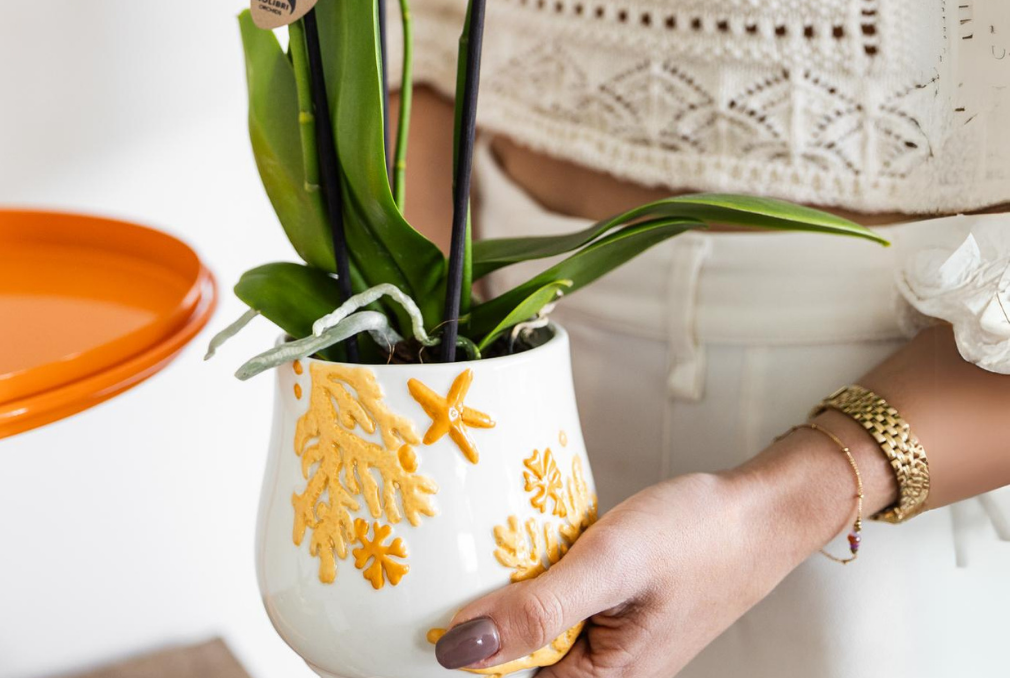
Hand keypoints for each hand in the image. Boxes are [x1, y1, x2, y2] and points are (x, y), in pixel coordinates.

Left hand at [433, 421, 895, 676]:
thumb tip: (458, 651)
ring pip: (532, 633)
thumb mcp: (609, 564)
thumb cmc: (700, 536)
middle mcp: (603, 674)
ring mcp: (605, 644)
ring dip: (503, 601)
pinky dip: (531, 582)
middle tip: (437, 581)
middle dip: (479, 624)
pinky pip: (553, 609)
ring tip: (467, 562)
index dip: (462, 651)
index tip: (414, 620)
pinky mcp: (608, 613)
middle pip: (515, 662)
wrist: (758, 511)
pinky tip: (517, 552)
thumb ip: (536, 609)